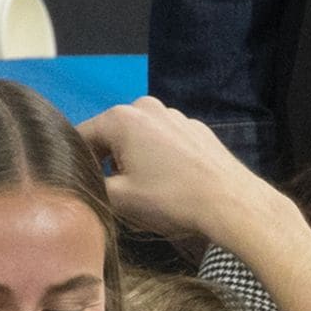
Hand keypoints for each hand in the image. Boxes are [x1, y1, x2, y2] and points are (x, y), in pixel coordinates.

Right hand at [77, 97, 285, 254]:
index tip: (86, 189)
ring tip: (147, 192)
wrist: (232, 203)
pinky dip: (160, 159)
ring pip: (139, 139)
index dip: (78, 165)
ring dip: (134, 161)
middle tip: (117, 195)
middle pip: (111, 136)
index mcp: (122, 118)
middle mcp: (146, 107)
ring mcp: (175, 115)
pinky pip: (165, 142)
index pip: (81, 137)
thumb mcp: (119, 200)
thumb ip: (92, 186)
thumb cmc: (170, 199)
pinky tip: (172, 184)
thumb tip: (87, 183)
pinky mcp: (197, 129)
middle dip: (108, 163)